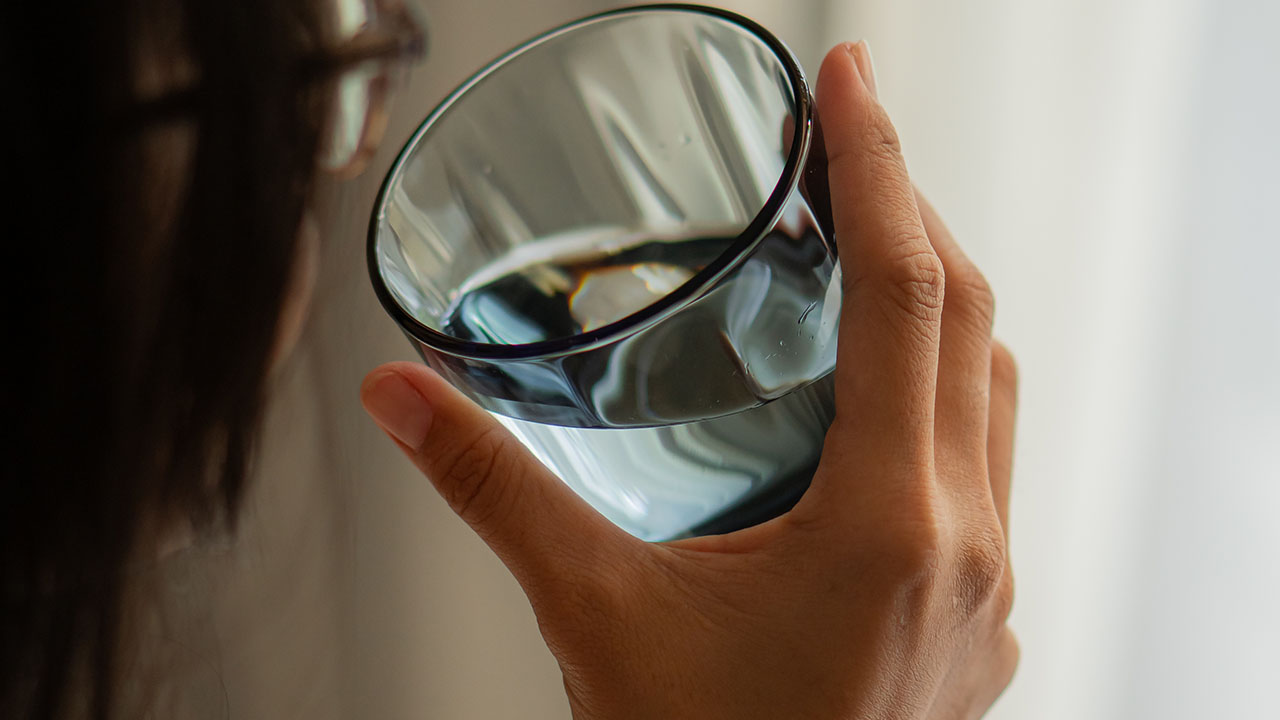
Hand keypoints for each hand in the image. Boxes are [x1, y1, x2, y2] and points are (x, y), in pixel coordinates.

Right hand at [361, 41, 1017, 719]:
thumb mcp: (593, 617)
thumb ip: (495, 492)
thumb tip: (401, 399)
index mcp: (890, 526)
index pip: (907, 292)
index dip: (880, 165)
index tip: (853, 79)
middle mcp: (966, 547)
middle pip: (969, 323)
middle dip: (909, 213)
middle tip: (846, 146)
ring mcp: (986, 591)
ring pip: (991, 395)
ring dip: (934, 306)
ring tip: (858, 251)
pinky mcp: (974, 623)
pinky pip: (985, 469)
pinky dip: (940, 397)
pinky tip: (871, 404)